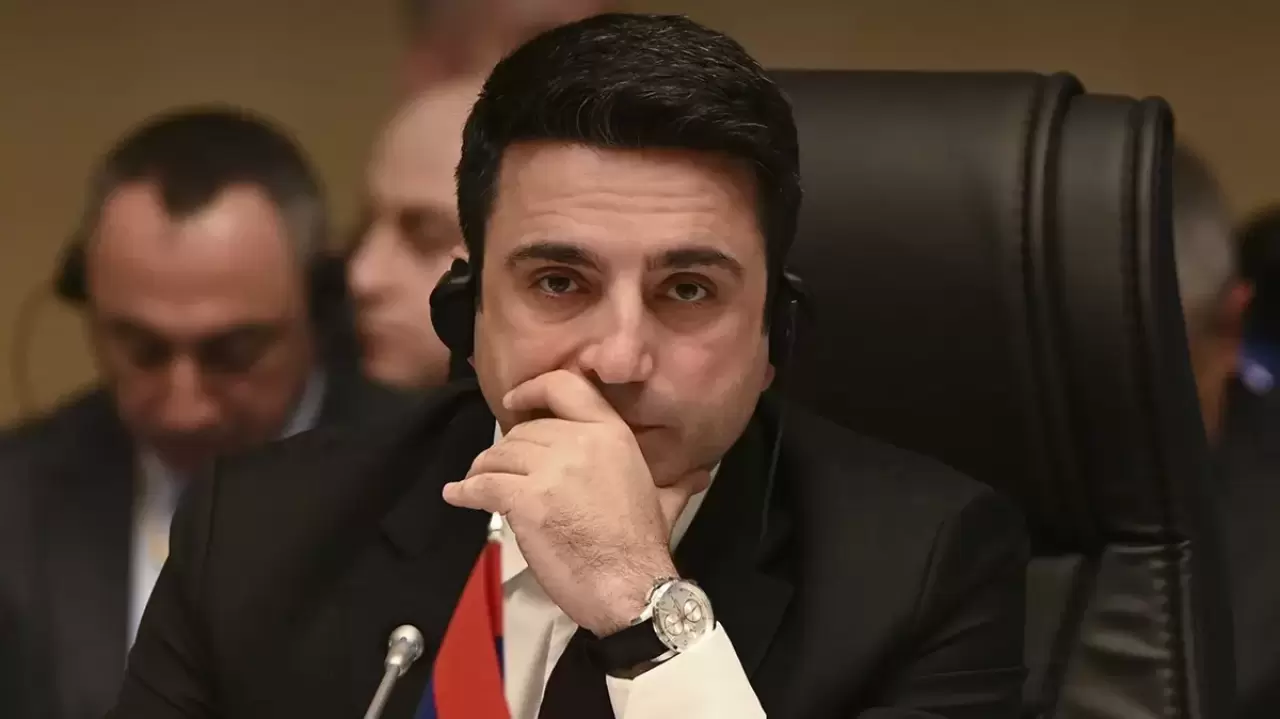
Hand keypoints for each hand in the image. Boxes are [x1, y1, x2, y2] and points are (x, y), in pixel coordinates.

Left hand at [441, 370, 707, 634]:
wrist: (630, 586)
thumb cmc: (643, 547)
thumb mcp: (664, 500)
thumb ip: (677, 481)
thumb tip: (700, 474)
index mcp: (612, 434)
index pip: (565, 387)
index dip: (534, 389)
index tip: (516, 400)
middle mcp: (580, 442)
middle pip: (523, 431)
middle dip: (505, 451)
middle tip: (500, 471)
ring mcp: (552, 470)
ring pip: (499, 456)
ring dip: (484, 471)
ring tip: (478, 486)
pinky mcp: (527, 500)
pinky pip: (484, 486)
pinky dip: (465, 492)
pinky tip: (458, 496)